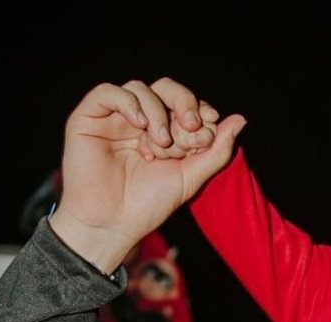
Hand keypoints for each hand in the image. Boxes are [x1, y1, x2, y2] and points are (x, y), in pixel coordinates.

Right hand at [51, 77, 244, 273]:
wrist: (113, 223)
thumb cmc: (150, 204)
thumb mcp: (191, 177)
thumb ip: (217, 150)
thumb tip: (240, 119)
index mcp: (166, 132)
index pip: (188, 106)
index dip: (200, 113)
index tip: (205, 136)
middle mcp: (142, 121)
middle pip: (167, 89)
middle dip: (185, 103)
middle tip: (190, 126)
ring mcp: (116, 118)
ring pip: (141, 89)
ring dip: (159, 113)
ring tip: (161, 144)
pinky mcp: (90, 118)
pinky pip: (109, 92)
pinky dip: (129, 103)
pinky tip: (139, 126)